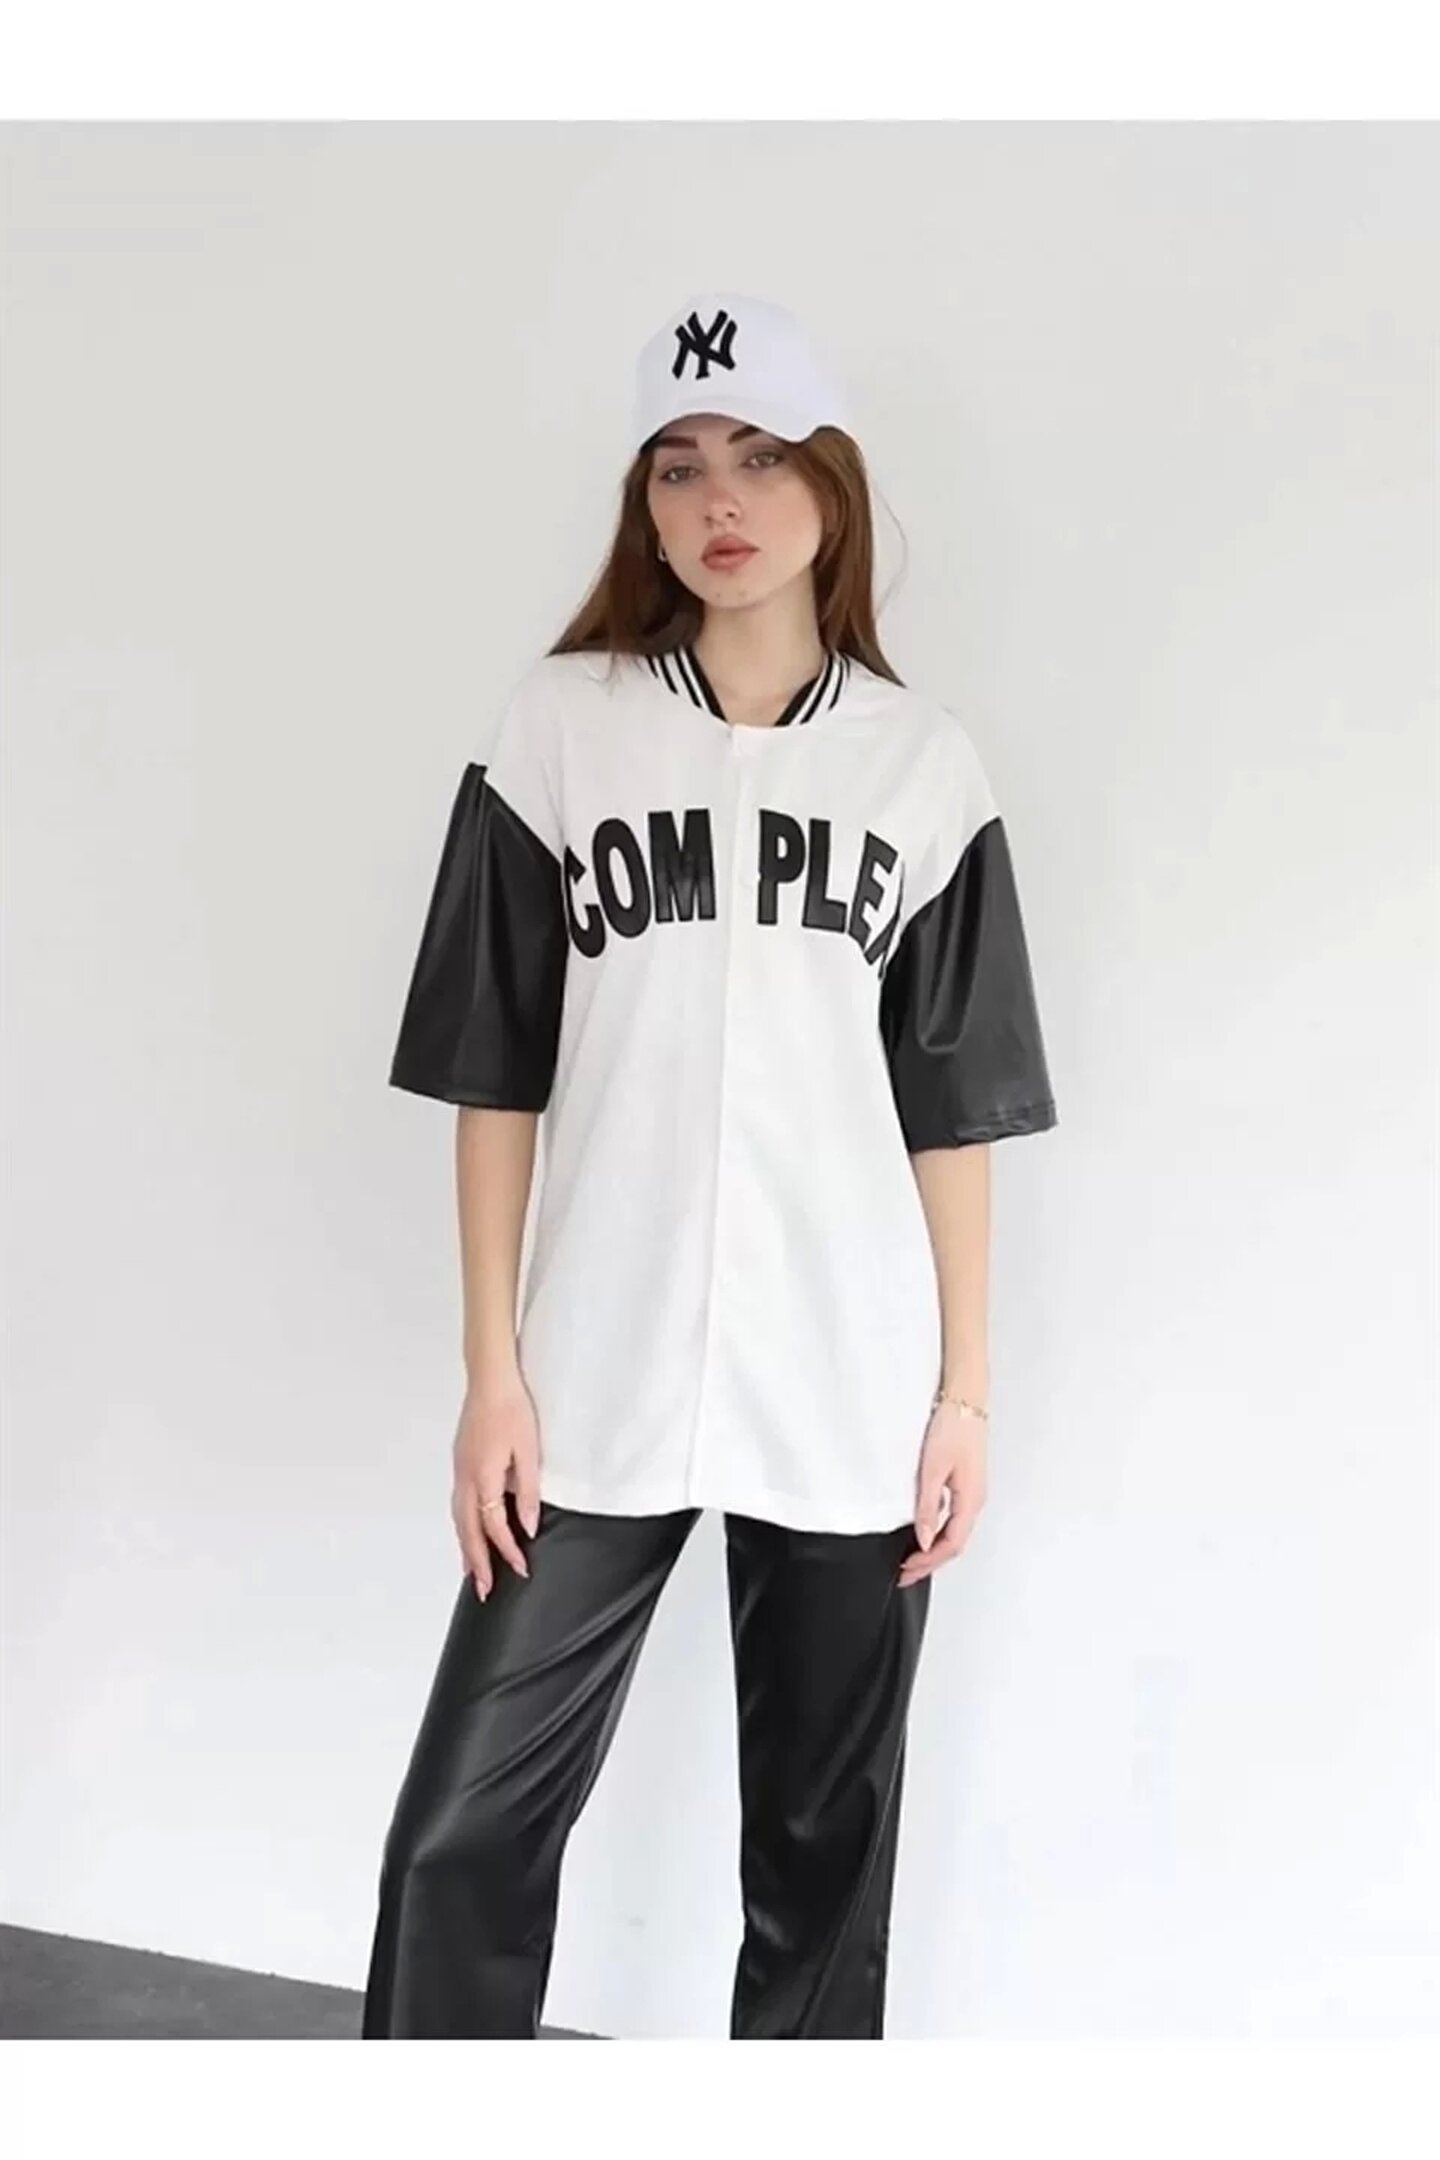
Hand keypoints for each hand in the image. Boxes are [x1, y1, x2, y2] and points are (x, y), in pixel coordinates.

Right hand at [451, 1376, 541, 1600]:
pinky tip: (469, 1529)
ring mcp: (459, 1469)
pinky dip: (462, 1524)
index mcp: (483, 1477)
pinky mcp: (460, 1461)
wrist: (490, 1379)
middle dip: (476, 1562)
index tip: (520, 1568)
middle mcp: (465, 1477)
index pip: (494, 1525)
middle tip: (483, 1590)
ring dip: (465, 1546)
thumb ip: (528, 1490)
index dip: (507, 1550)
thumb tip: (527, 1525)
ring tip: (471, 1571)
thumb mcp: (529, 1451)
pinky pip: (458, 1503)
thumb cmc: (512, 1409)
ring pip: (458, 1518)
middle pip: (467, 1530)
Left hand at [898, 1401, 987, 1587]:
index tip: (906, 1570)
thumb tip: (924, 1540)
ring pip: (954, 1530)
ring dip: (933, 1547)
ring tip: (911, 1557)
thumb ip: (928, 1507)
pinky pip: (953, 1515)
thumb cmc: (953, 1427)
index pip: (950, 1545)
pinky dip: (937, 1528)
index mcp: (971, 1500)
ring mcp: (971, 1491)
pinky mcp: (965, 1481)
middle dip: (930, 1561)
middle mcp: (975, 1499)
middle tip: (905, 1573)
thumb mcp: (932, 1469)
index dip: (928, 1563)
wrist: (965, 1398)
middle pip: (954, 1543)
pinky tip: (922, 1528)